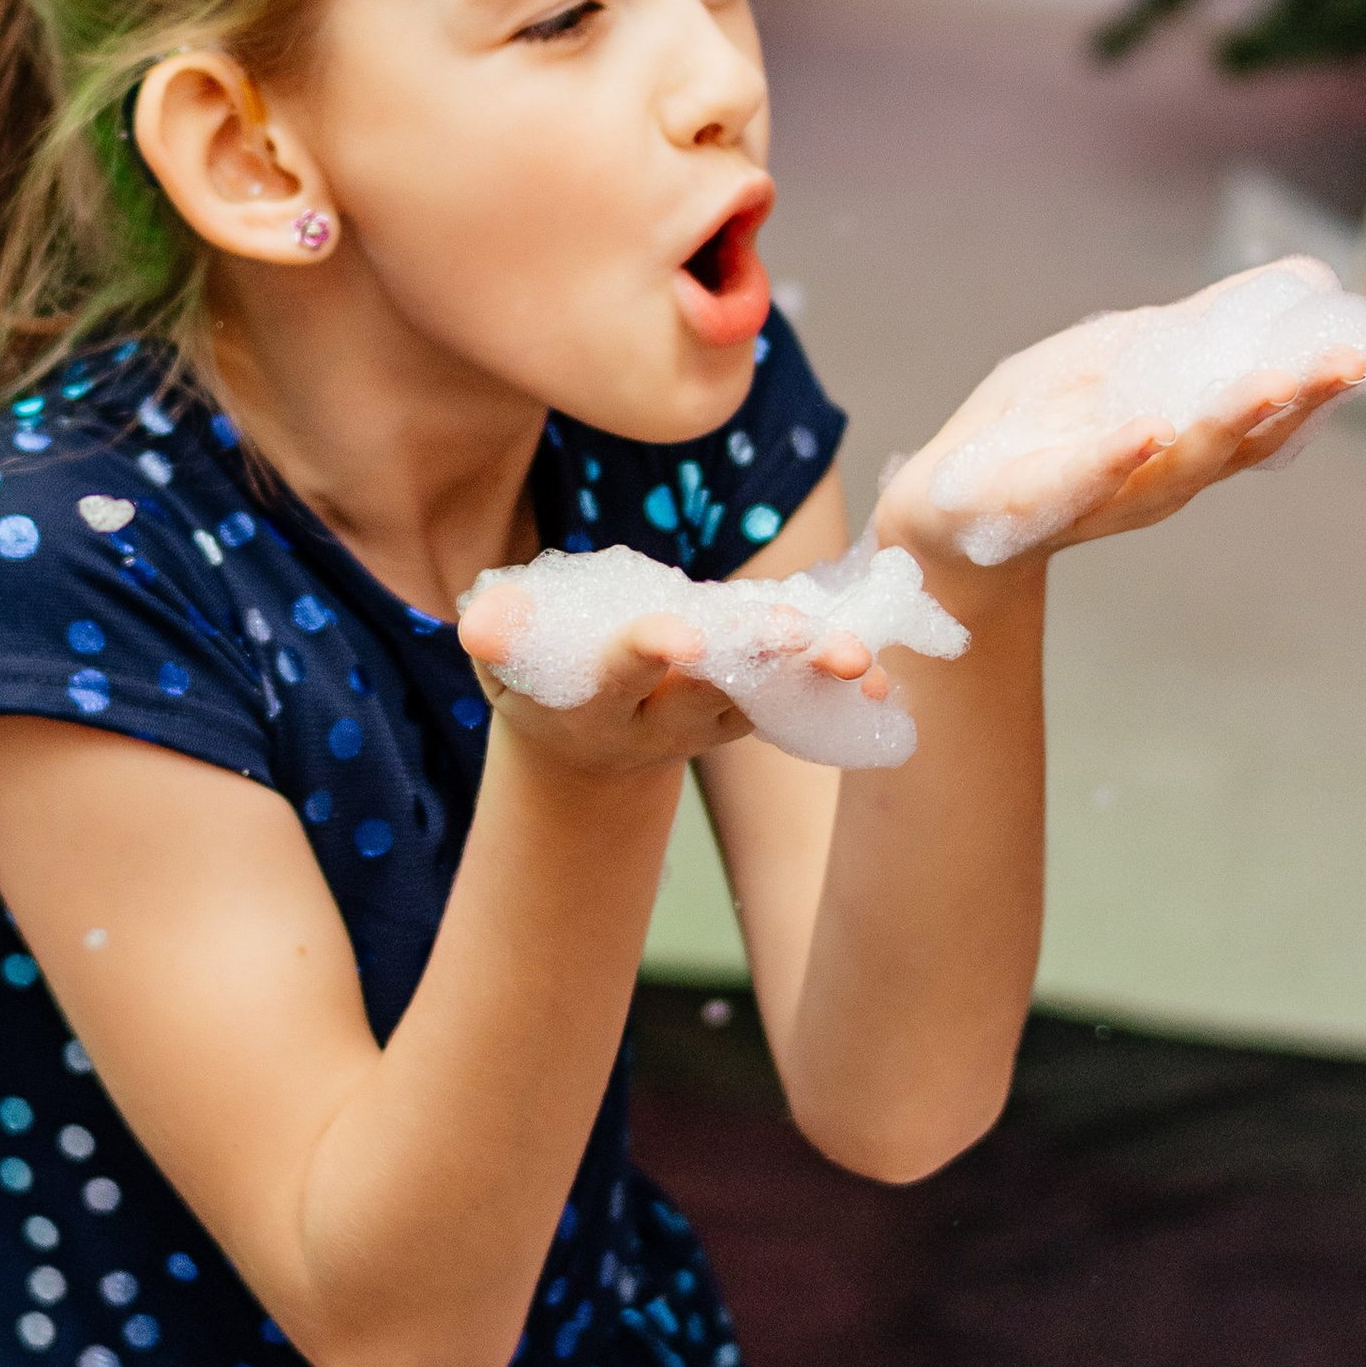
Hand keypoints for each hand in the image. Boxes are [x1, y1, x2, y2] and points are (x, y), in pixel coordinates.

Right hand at [456, 584, 889, 778]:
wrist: (581, 743)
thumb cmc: (536, 673)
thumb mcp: (505, 658)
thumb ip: (500, 635)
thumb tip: (483, 623)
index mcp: (591, 700)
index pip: (616, 673)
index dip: (645, 654)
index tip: (677, 637)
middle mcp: (655, 721)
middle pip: (706, 694)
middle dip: (751, 664)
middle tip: (796, 637)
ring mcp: (707, 722)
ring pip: (762, 700)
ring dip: (810, 677)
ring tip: (858, 659)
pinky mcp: (746, 712)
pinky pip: (795, 703)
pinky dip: (834, 691)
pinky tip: (882, 678)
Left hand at [875, 297, 1365, 573]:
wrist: (948, 503)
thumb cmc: (1046, 424)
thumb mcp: (1128, 356)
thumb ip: (1205, 328)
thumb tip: (1307, 279)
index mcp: (1188, 441)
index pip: (1267, 416)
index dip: (1315, 386)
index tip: (1363, 347)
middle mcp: (1160, 476)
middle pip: (1240, 441)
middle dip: (1295, 400)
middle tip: (1347, 360)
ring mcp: (1103, 495)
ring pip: (1178, 463)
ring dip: (1225, 421)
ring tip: (1269, 381)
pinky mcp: (1036, 504)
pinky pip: (1083, 481)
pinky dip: (1118, 456)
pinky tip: (1149, 427)